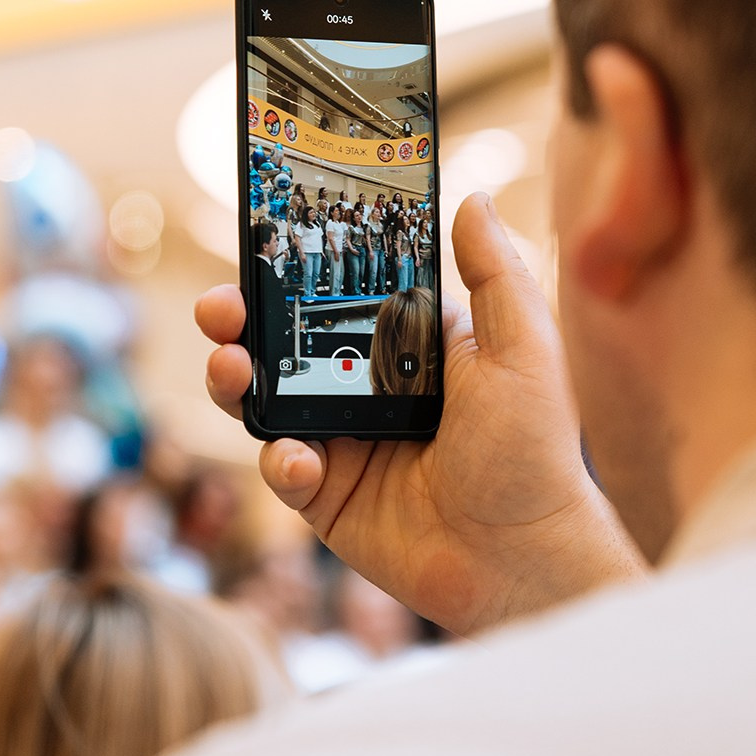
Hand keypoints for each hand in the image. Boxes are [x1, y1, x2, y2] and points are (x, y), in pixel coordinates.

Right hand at [198, 194, 644, 634]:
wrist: (522, 557)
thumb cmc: (534, 451)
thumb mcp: (522, 348)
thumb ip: (496, 273)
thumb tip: (473, 198)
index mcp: (409, 346)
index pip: (340, 294)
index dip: (296, 271)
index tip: (262, 243)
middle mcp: (368, 388)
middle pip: (285, 342)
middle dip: (240, 319)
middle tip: (220, 307)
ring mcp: (342, 442)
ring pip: (265, 400)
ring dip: (235, 380)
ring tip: (231, 367)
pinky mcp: (326, 497)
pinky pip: (280, 469)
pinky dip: (279, 461)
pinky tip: (300, 460)